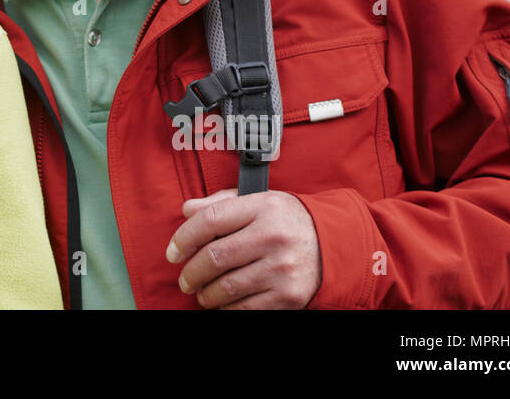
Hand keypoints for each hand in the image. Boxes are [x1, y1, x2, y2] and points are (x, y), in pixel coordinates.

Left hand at [166, 188, 321, 308]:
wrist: (335, 245)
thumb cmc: (288, 221)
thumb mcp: (258, 201)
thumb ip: (221, 203)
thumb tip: (187, 210)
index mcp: (262, 207)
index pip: (210, 220)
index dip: (183, 237)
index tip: (173, 251)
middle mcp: (272, 237)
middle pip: (214, 257)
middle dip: (191, 272)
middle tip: (184, 279)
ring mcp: (281, 268)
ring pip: (226, 286)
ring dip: (205, 293)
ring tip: (201, 292)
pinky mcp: (289, 295)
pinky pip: (245, 307)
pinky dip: (226, 308)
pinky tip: (222, 302)